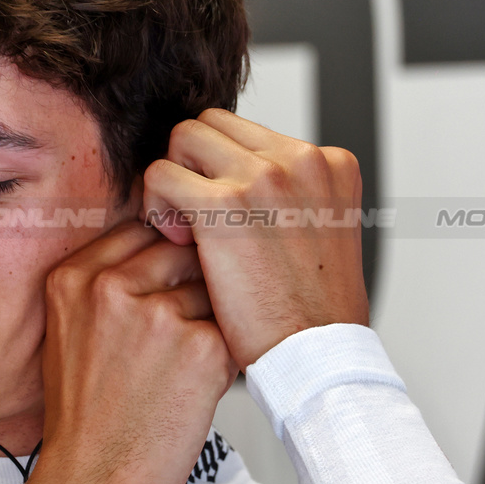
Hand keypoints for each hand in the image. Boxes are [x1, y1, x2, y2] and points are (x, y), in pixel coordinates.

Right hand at [27, 221, 237, 483]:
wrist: (91, 483)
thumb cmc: (86, 416)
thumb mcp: (69, 332)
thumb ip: (105, 283)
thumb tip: (165, 245)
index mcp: (73, 278)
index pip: (140, 228)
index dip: (164, 253)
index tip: (170, 278)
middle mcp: (111, 288)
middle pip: (181, 251)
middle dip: (191, 284)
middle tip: (180, 329)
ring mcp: (157, 315)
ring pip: (211, 289)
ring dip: (210, 320)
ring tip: (180, 366)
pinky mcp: (199, 347)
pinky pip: (230, 329)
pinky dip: (223, 357)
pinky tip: (194, 387)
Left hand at [142, 108, 368, 370]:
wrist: (317, 358)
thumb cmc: (313, 313)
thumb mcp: (321, 234)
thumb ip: (290, 198)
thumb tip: (244, 183)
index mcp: (328, 163)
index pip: (250, 135)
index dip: (225, 172)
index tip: (227, 217)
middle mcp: (301, 159)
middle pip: (214, 125)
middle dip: (196, 167)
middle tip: (196, 220)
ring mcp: (265, 176)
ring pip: (184, 137)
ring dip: (174, 180)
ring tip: (185, 230)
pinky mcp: (225, 202)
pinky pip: (160, 173)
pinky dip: (156, 205)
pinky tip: (175, 241)